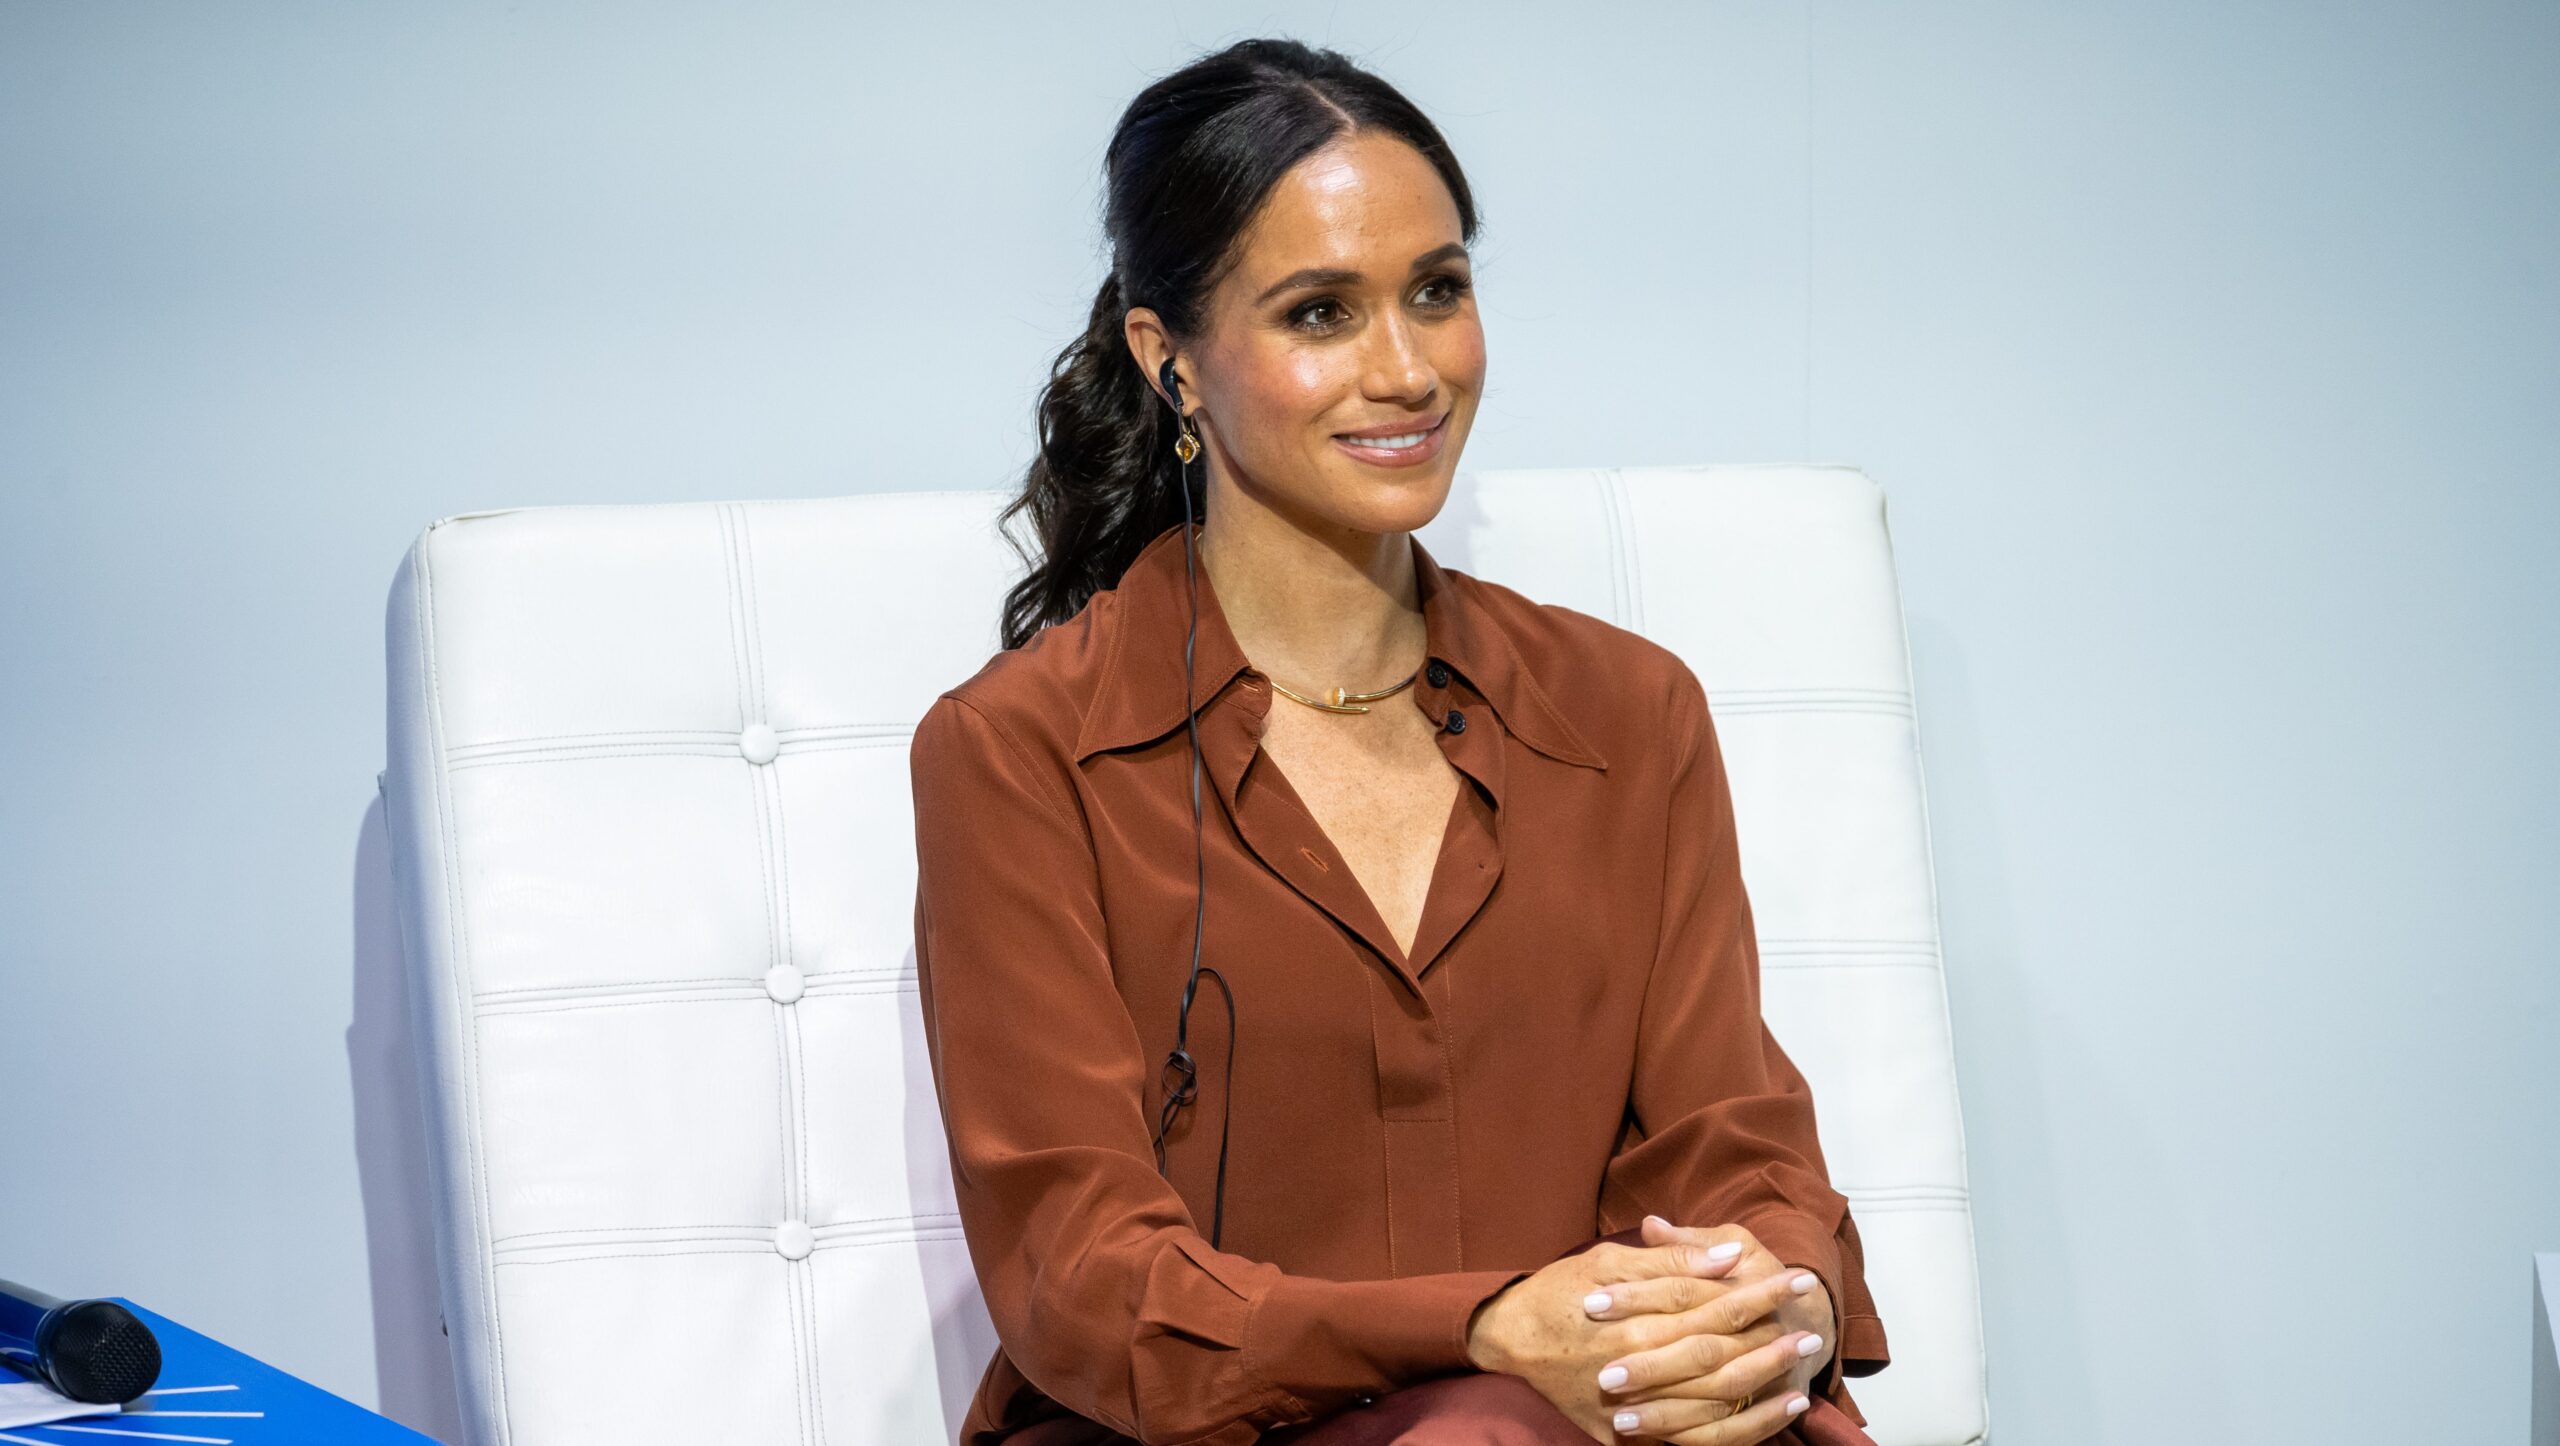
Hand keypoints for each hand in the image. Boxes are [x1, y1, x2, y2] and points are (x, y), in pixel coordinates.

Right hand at [1462, 1234, 1807, 1442]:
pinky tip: (1775, 1408)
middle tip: (1814, 1326)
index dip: (1755, 1290)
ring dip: (1763, 1380)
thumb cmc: (1558, 1293)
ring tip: (1802, 1364)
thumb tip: (1727, 1256)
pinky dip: (1744, 1426)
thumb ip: (1669, 1261)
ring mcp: (1634, 1405)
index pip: (1708, 1303)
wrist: (1508, 1339)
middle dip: (1769, 1337)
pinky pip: (1698, 1438)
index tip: (1794, 1278)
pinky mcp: (1630, 1432)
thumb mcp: (1606, 1261)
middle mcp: (1637, 1364)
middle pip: (1717, 1352)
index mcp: (1633, 1318)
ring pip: (1713, 1399)